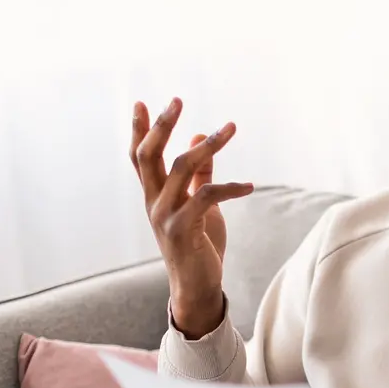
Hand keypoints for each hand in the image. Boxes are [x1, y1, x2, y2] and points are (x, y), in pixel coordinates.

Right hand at [129, 98, 253, 338]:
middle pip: (149, 156)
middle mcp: (153, 203)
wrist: (196, 287)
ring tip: (230, 128)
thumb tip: (199, 136)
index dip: (139, 130)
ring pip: (180, 169)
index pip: (140, 157)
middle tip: (176, 100)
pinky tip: (249, 186)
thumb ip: (199, 173)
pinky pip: (206, 197)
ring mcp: (165, 216)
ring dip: (208, 146)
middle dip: (161, 126)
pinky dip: (229, 187)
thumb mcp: (200, 204)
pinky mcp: (183, 230)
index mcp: (154, 195)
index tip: (141, 102)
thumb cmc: (198, 244)